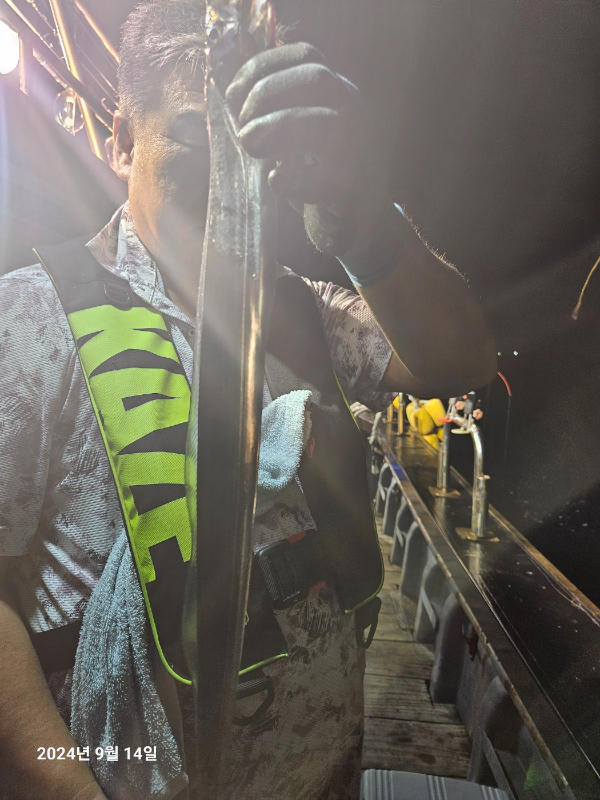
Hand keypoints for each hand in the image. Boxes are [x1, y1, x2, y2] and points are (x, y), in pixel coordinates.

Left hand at [226, 42, 384, 256]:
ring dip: (277, 128)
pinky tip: (276, 182)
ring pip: (325, 124)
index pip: (306, 56)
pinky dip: (292, 181)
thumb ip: (273, 111)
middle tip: (243, 128)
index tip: (232, 97)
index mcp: (337, 93)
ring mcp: (359, 153)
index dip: (262, 68)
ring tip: (251, 148)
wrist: (357, 222)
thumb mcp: (295, 132)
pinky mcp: (352, 195)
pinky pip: (325, 182)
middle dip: (265, 95)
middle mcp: (354, 114)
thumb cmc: (315, 173)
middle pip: (316, 79)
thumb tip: (228, 95)